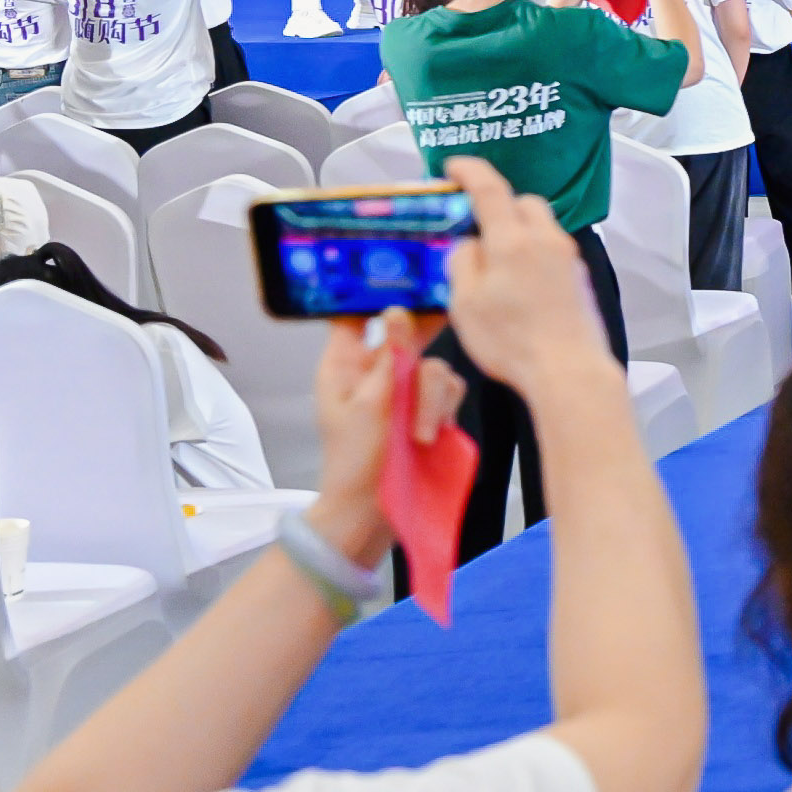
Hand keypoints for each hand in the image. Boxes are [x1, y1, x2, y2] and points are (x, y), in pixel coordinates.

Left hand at [308, 314, 457, 562]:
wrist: (370, 512)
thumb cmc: (354, 462)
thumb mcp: (368, 406)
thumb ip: (390, 358)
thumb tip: (399, 310)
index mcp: (344, 364)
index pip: (353, 313)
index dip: (372, 294)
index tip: (404, 280)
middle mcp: (374, 370)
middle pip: (406, 333)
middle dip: (421, 344)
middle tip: (442, 330)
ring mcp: (402, 390)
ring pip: (432, 365)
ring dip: (429, 398)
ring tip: (419, 434)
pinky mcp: (426, 409)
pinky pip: (447, 391)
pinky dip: (441, 411)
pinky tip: (430, 435)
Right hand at [425, 160, 615, 402]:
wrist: (568, 368)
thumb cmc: (509, 339)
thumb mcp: (464, 303)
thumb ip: (463, 262)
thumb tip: (470, 242)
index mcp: (513, 240)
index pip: (490, 188)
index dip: (469, 171)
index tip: (453, 166)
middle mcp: (546, 239)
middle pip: (524, 202)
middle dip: (499, 204)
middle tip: (474, 223)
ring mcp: (568, 257)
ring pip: (541, 226)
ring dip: (518, 229)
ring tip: (495, 258)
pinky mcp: (580, 277)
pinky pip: (552, 250)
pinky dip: (533, 252)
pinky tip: (519, 281)